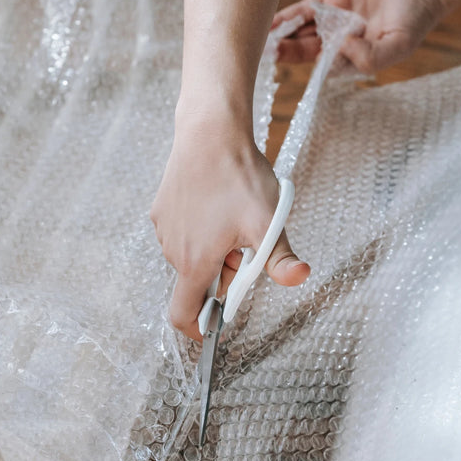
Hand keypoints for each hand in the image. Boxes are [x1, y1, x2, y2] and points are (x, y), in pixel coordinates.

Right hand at [151, 114, 309, 340]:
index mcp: (195, 262)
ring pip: (191, 255)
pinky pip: (182, 232)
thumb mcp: (267, 221)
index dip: (199, 328)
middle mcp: (172, 249)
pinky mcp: (161, 208)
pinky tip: (218, 202)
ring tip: (235, 216)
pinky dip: (201, 230)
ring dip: (214, 250)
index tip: (216, 325)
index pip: (183, 315)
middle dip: (224, 274)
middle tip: (248, 244)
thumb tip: (299, 278)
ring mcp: (164, 228)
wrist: (209, 132)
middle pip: (197, 282)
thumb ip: (280, 259)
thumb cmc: (237, 177)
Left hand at [274, 0, 448, 72]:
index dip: (307, 69)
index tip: (288, 69)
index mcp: (358, 59)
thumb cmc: (418, 16)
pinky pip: (305, 9)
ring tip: (260, 39)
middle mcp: (344, 42)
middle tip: (264, 54)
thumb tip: (336, 51)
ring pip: (302, 31)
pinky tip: (270, 22)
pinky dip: (288, 15)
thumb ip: (369, 58)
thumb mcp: (398, 46)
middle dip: (286, 54)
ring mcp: (336, 19)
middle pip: (308, 52)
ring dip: (282, 36)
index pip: (325, 68)